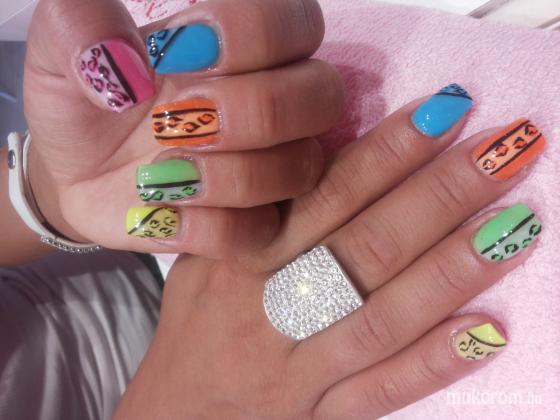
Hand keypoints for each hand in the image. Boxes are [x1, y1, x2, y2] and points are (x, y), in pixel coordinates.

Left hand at [24, 0, 341, 256]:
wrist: (79, 172)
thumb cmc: (86, 102)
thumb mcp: (61, 51)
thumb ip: (79, 23)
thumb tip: (123, 60)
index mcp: (245, 46)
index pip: (297, 21)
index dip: (248, 37)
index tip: (175, 54)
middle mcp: (275, 104)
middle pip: (324, 96)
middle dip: (248, 112)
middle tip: (173, 122)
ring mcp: (272, 170)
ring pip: (299, 169)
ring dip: (222, 176)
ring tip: (158, 173)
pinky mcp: (251, 227)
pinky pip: (256, 232)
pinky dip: (202, 227)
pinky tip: (161, 211)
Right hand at [115, 87, 544, 417]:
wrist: (173, 415)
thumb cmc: (194, 328)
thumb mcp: (207, 258)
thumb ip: (260, 213)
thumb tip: (328, 160)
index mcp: (245, 256)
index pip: (327, 193)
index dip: (388, 152)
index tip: (444, 113)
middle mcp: (275, 305)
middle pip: (368, 245)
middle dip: (439, 194)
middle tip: (502, 150)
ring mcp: (300, 366)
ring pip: (384, 315)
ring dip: (451, 269)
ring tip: (514, 226)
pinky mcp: (319, 415)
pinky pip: (381, 391)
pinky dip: (432, 363)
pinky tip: (484, 332)